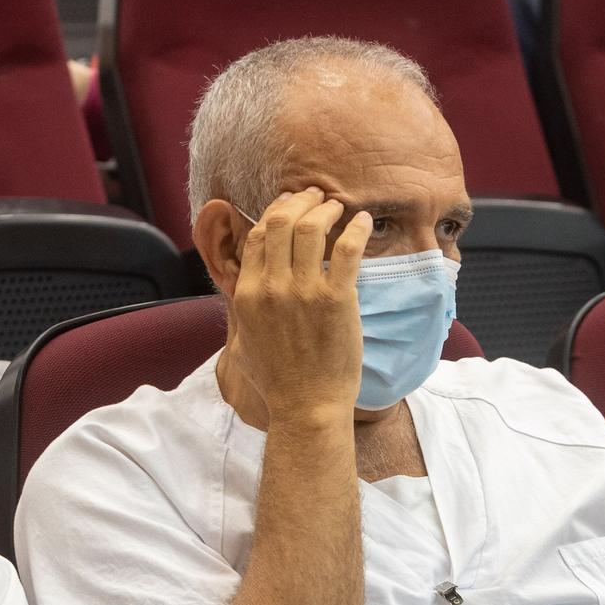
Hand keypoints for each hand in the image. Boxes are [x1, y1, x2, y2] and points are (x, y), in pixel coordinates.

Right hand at [227, 188, 370, 426]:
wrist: (308, 407)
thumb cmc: (278, 382)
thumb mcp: (243, 343)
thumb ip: (241, 312)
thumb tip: (243, 292)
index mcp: (248, 294)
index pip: (256, 237)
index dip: (273, 213)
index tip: (288, 205)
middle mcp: (272, 287)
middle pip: (280, 222)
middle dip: (298, 201)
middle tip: (315, 197)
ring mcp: (304, 291)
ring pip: (311, 227)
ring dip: (325, 209)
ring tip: (337, 206)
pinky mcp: (337, 299)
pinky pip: (347, 249)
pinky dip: (356, 228)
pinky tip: (364, 222)